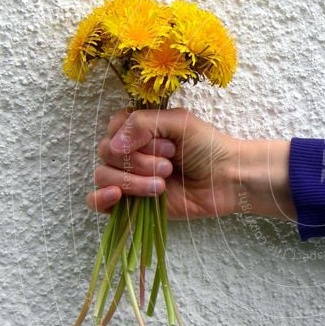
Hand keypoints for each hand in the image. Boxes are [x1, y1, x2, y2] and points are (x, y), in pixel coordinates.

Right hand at [86, 107, 294, 220]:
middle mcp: (131, 153)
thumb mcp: (179, 122)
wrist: (227, 181)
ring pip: (104, 176)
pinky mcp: (132, 203)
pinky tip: (117, 195)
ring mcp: (130, 178)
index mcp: (139, 130)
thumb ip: (143, 123)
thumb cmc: (208, 148)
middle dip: (139, 160)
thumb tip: (113, 145)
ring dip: (133, 180)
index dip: (134, 137)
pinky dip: (101, 198)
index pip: (113, 128)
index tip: (167, 145)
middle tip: (170, 165)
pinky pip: (97, 202)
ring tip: (163, 184)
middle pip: (107, 153)